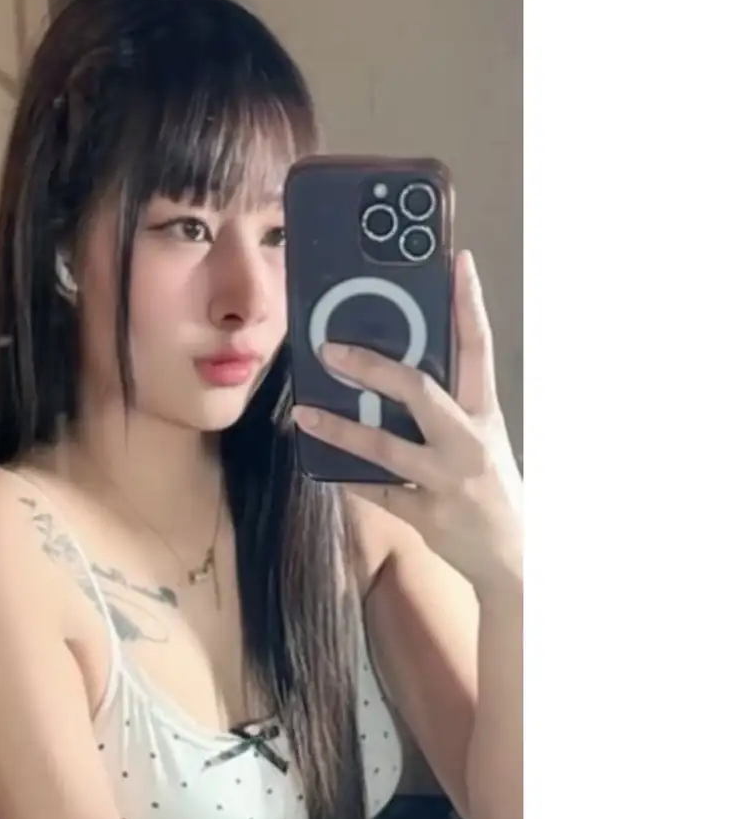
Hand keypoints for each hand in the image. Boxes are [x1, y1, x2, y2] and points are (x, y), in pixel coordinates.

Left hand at [290, 250, 522, 591]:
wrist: (515, 556)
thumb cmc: (492, 487)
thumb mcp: (483, 439)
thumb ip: (449, 408)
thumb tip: (396, 373)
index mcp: (486, 414)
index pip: (480, 348)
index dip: (469, 304)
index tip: (458, 262)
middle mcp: (468, 441)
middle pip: (420, 391)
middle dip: (373, 367)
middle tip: (331, 348)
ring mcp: (446, 479)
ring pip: (385, 446)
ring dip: (340, 428)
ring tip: (303, 414)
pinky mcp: (426, 513)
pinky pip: (377, 490)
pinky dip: (348, 477)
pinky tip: (319, 464)